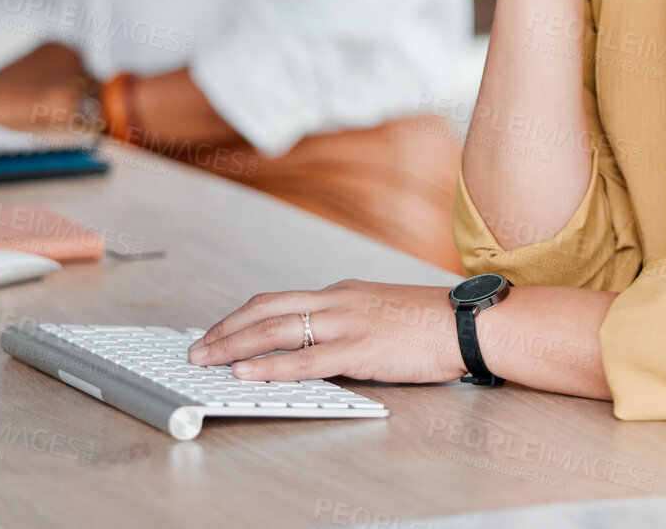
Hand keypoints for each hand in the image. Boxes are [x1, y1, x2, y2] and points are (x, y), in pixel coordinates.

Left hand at [188, 280, 463, 383]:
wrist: (468, 322)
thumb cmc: (431, 322)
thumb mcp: (380, 311)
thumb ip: (348, 322)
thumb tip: (319, 343)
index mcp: (342, 293)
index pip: (278, 300)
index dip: (242, 317)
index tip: (218, 330)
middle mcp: (338, 301)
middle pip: (266, 309)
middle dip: (225, 329)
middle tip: (197, 346)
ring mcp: (347, 323)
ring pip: (276, 329)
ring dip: (234, 345)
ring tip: (207, 358)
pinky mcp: (360, 348)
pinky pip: (304, 359)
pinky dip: (270, 366)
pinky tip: (248, 372)